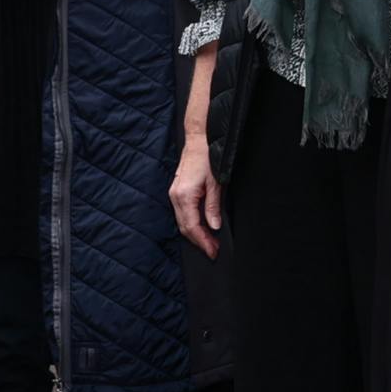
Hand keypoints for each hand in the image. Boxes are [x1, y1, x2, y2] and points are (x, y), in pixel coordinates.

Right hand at [169, 132, 222, 258]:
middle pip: (185, 227)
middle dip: (199, 241)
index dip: (203, 241)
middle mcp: (176, 197)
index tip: (213, 251)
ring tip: (209, 242)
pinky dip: (191, 224)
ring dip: (195, 234)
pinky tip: (201, 227)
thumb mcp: (216, 183)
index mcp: (184, 196)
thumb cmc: (207, 157)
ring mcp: (174, 194)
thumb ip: (213, 206)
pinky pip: (182, 213)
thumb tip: (213, 226)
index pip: (192, 226)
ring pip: (182, 222)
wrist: (198, 140)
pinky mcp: (177, 191)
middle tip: (213, 251)